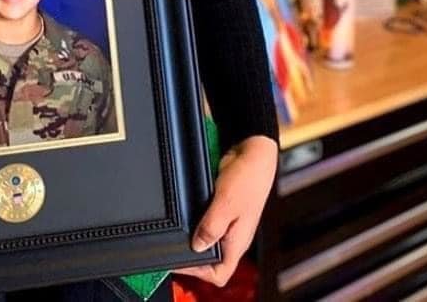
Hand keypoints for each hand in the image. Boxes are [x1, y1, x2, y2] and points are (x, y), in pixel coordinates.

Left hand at [175, 135, 277, 287]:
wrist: (253, 153)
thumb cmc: (248, 178)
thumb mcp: (225, 203)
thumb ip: (211, 227)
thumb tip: (196, 247)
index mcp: (237, 241)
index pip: (220, 273)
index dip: (199, 272)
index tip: (180, 261)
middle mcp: (233, 235)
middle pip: (211, 258)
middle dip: (192, 254)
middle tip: (173, 246)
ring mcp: (228, 221)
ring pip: (207, 239)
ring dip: (192, 236)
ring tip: (176, 231)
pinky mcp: (221, 207)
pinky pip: (206, 220)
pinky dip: (195, 220)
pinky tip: (185, 214)